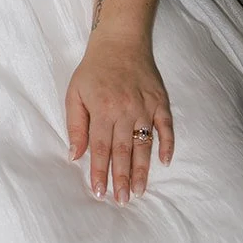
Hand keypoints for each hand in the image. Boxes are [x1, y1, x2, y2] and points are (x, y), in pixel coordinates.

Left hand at [65, 36, 173, 204]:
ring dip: (143, 170)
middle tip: (122, 201)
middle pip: (123, 151)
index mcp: (102, 109)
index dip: (99, 172)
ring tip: (139, 191)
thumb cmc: (93, 69)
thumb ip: (75, 124)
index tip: (100, 193)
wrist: (120, 41)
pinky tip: (165, 163)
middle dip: (122, 178)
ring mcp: (145, 107)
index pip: (100, 148)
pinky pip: (167, 128)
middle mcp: (125, 111)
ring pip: (145, 145)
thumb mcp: (75, 93)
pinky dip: (168, 145)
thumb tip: (74, 155)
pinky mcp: (160, 102)